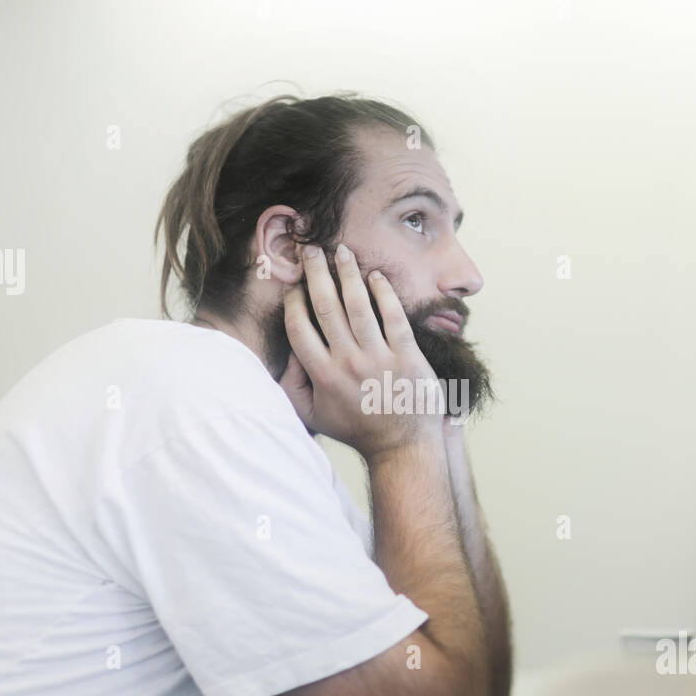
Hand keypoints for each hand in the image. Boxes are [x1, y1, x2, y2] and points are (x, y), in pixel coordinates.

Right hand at [280, 242, 442, 459]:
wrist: (402, 445)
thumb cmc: (356, 429)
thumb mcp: (314, 416)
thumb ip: (293, 387)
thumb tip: (287, 354)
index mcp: (323, 376)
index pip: (299, 327)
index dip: (294, 301)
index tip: (294, 285)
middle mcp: (348, 363)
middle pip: (325, 307)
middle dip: (316, 274)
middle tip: (311, 250)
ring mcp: (379, 358)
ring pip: (358, 305)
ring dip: (348, 274)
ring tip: (342, 251)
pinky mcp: (407, 356)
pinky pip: (393, 316)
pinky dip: (383, 293)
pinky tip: (375, 276)